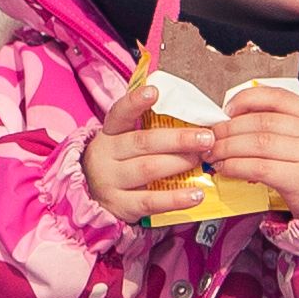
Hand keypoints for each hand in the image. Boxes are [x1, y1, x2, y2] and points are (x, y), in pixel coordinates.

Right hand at [79, 62, 214, 224]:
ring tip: (202, 161)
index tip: (154, 92)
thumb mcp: (123, 143)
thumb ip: (149, 130)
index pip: (120, 113)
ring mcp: (110, 181)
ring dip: (179, 164)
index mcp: (109, 134)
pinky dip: (175, 199)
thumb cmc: (120, 164)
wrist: (92, 198)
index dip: (135, 102)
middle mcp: (105, 155)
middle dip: (178, 139)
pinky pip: (151, 201)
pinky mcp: (121, 206)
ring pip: (148, 169)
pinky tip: (196, 195)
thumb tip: (192, 121)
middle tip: (206, 138)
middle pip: (143, 142)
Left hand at [201, 86, 298, 219]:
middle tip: (211, 136)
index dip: (247, 99)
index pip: (277, 96)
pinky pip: (259, 167)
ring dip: (228, 147)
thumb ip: (278, 127)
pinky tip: (225, 169)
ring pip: (258, 143)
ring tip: (213, 153)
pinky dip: (236, 166)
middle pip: (262, 121)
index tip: (227, 108)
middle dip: (229, 128)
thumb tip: (232, 120)